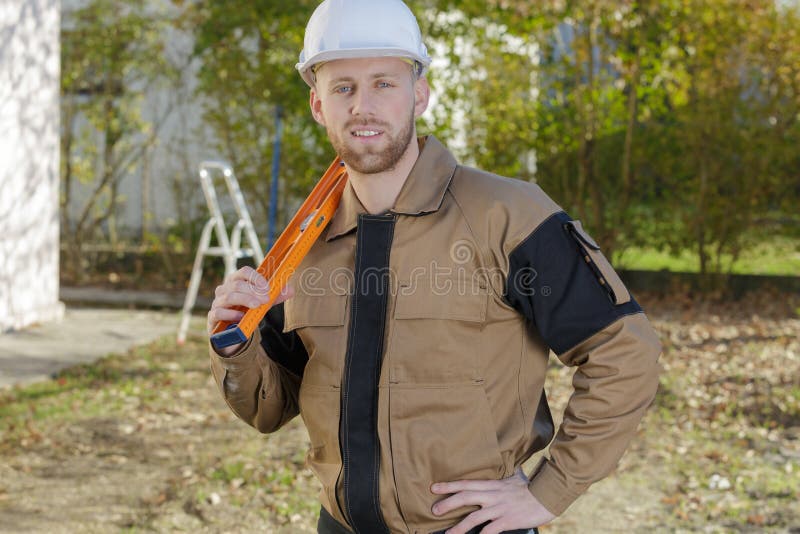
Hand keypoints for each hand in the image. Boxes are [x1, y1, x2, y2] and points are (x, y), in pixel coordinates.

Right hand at [207, 266, 294, 354]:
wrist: (231, 329)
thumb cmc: (246, 310)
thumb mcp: (262, 302)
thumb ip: (274, 296)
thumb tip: (291, 290)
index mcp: (236, 281)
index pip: (243, 272)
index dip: (255, 277)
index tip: (267, 287)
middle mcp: (224, 289)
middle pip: (237, 284)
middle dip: (253, 291)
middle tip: (266, 299)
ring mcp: (217, 302)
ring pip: (229, 296)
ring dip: (245, 300)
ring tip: (257, 306)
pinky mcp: (213, 316)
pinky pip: (219, 312)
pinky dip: (231, 314)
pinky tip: (241, 317)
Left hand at [430, 468, 555, 533]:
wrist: (548, 495)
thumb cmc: (532, 487)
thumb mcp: (516, 477)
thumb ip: (508, 475)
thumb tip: (510, 468)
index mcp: (492, 485)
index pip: (466, 483)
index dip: (449, 485)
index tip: (434, 487)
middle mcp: (493, 495)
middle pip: (465, 497)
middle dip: (448, 503)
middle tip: (434, 509)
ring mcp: (499, 508)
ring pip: (474, 517)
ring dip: (460, 527)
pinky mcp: (508, 520)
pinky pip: (490, 530)